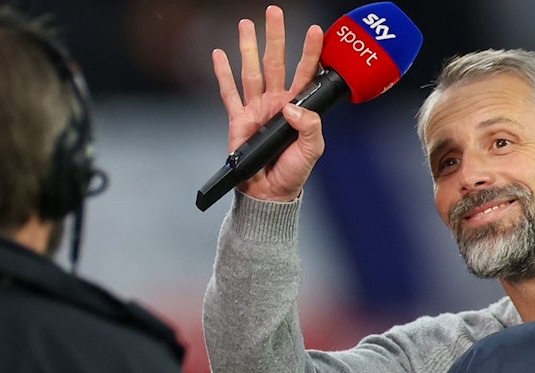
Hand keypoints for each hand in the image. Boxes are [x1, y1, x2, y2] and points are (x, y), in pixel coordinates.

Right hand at [212, 5, 324, 201]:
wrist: (270, 193)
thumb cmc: (294, 173)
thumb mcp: (312, 151)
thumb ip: (309, 126)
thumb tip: (290, 106)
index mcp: (298, 107)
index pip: (306, 73)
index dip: (311, 52)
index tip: (315, 30)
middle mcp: (277, 103)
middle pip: (276, 62)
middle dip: (275, 36)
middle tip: (272, 12)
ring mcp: (257, 109)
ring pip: (251, 71)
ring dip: (248, 47)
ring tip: (246, 24)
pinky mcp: (238, 120)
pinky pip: (229, 93)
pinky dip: (222, 74)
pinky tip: (219, 55)